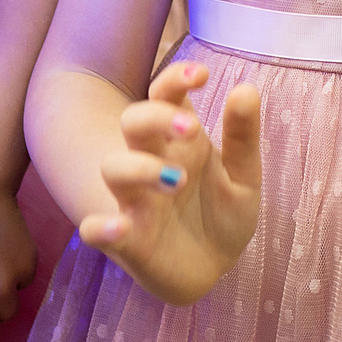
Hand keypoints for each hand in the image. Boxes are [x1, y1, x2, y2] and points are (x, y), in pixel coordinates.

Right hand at [82, 60, 261, 306]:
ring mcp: (135, 200)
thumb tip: (245, 88)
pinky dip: (99, 227)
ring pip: (113, 167)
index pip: (166, 95)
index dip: (175, 79)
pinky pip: (96, 229)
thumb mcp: (244, 174)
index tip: (199, 74)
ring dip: (138, 168)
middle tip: (192, 128)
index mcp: (180, 140)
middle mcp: (151, 161)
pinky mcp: (127, 241)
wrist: (211, 266)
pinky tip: (117, 227)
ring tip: (177, 180)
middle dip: (156, 117)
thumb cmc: (223, 211)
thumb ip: (242, 136)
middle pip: (133, 121)